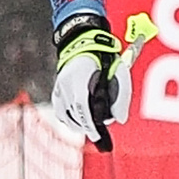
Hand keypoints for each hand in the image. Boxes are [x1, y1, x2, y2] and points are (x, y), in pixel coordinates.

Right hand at [47, 13, 132, 149]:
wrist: (84, 43)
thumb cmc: (105, 58)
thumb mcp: (119, 73)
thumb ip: (121, 96)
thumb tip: (120, 120)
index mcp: (81, 79)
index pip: (82, 106)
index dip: (89, 124)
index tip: (96, 135)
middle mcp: (66, 85)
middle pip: (73, 114)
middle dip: (86, 127)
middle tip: (97, 135)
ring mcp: (60, 88)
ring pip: (65, 115)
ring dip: (78, 124)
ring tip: (89, 129)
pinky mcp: (56, 90)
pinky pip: (60, 111)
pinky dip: (68, 119)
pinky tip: (77, 123)